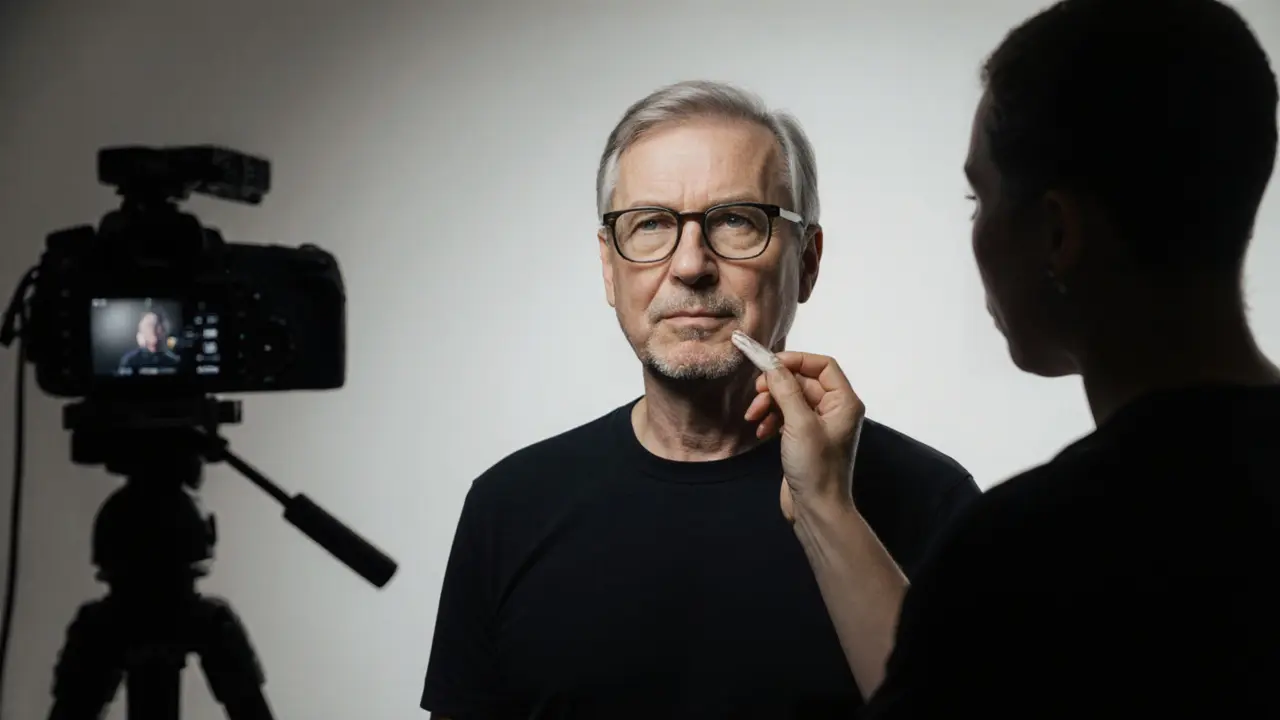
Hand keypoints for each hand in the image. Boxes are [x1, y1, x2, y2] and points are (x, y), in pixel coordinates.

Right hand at [734, 334, 865, 523]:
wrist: (816, 510)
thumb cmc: (816, 469)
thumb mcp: (799, 424)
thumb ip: (786, 389)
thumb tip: (771, 363)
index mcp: (844, 402)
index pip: (822, 365)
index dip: (796, 360)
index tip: (768, 364)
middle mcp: (834, 410)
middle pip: (802, 381)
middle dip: (776, 385)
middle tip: (757, 393)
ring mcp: (818, 425)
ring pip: (790, 398)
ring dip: (769, 403)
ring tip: (753, 416)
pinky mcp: (803, 438)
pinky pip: (785, 416)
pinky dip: (770, 418)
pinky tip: (760, 430)